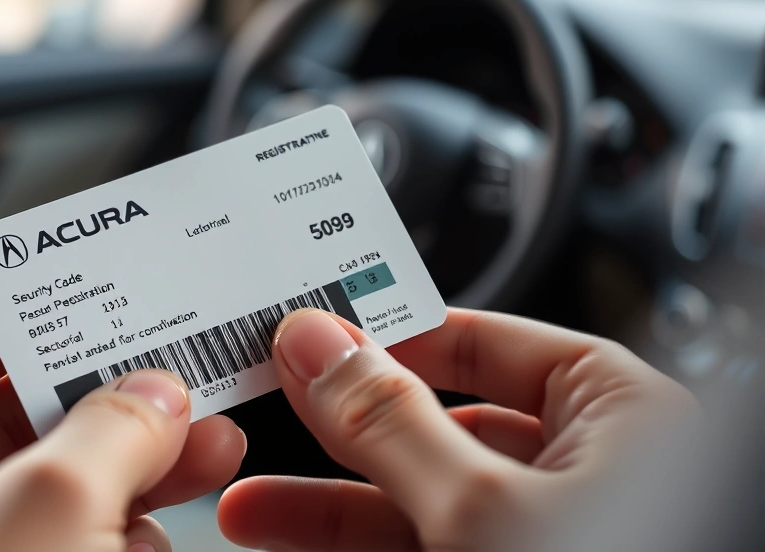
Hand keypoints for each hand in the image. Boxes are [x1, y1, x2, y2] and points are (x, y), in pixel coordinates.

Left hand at [0, 293, 244, 551]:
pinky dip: (123, 526)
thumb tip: (157, 391)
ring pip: (58, 467)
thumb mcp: (53, 510)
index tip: (125, 286)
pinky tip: (163, 535)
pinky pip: (68, 529)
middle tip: (183, 369)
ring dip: (136, 460)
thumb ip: (116, 428)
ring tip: (208, 446)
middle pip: (23, 402)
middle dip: (114, 394)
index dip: (51, 305)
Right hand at [218, 308, 697, 550]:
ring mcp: (538, 541)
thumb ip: (391, 419)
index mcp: (615, 418)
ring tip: (249, 509)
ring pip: (414, 503)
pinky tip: (295, 549)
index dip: (397, 335)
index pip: (489, 343)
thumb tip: (320, 347)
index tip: (316, 338)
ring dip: (327, 506)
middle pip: (435, 426)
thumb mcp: (483, 504)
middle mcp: (581, 477)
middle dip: (340, 430)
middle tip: (267, 413)